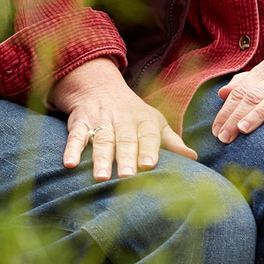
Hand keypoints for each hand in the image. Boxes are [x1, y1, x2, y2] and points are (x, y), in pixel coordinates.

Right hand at [51, 58, 195, 178]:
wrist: (98, 87)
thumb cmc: (132, 113)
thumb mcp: (154, 122)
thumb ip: (171, 141)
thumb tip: (193, 157)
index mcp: (143, 120)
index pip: (147, 135)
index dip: (148, 149)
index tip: (149, 164)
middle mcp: (122, 119)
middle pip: (124, 140)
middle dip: (125, 157)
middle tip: (126, 176)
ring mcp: (100, 120)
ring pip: (101, 139)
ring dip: (100, 158)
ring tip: (100, 177)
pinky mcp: (80, 122)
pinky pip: (75, 136)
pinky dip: (72, 149)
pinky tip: (69, 163)